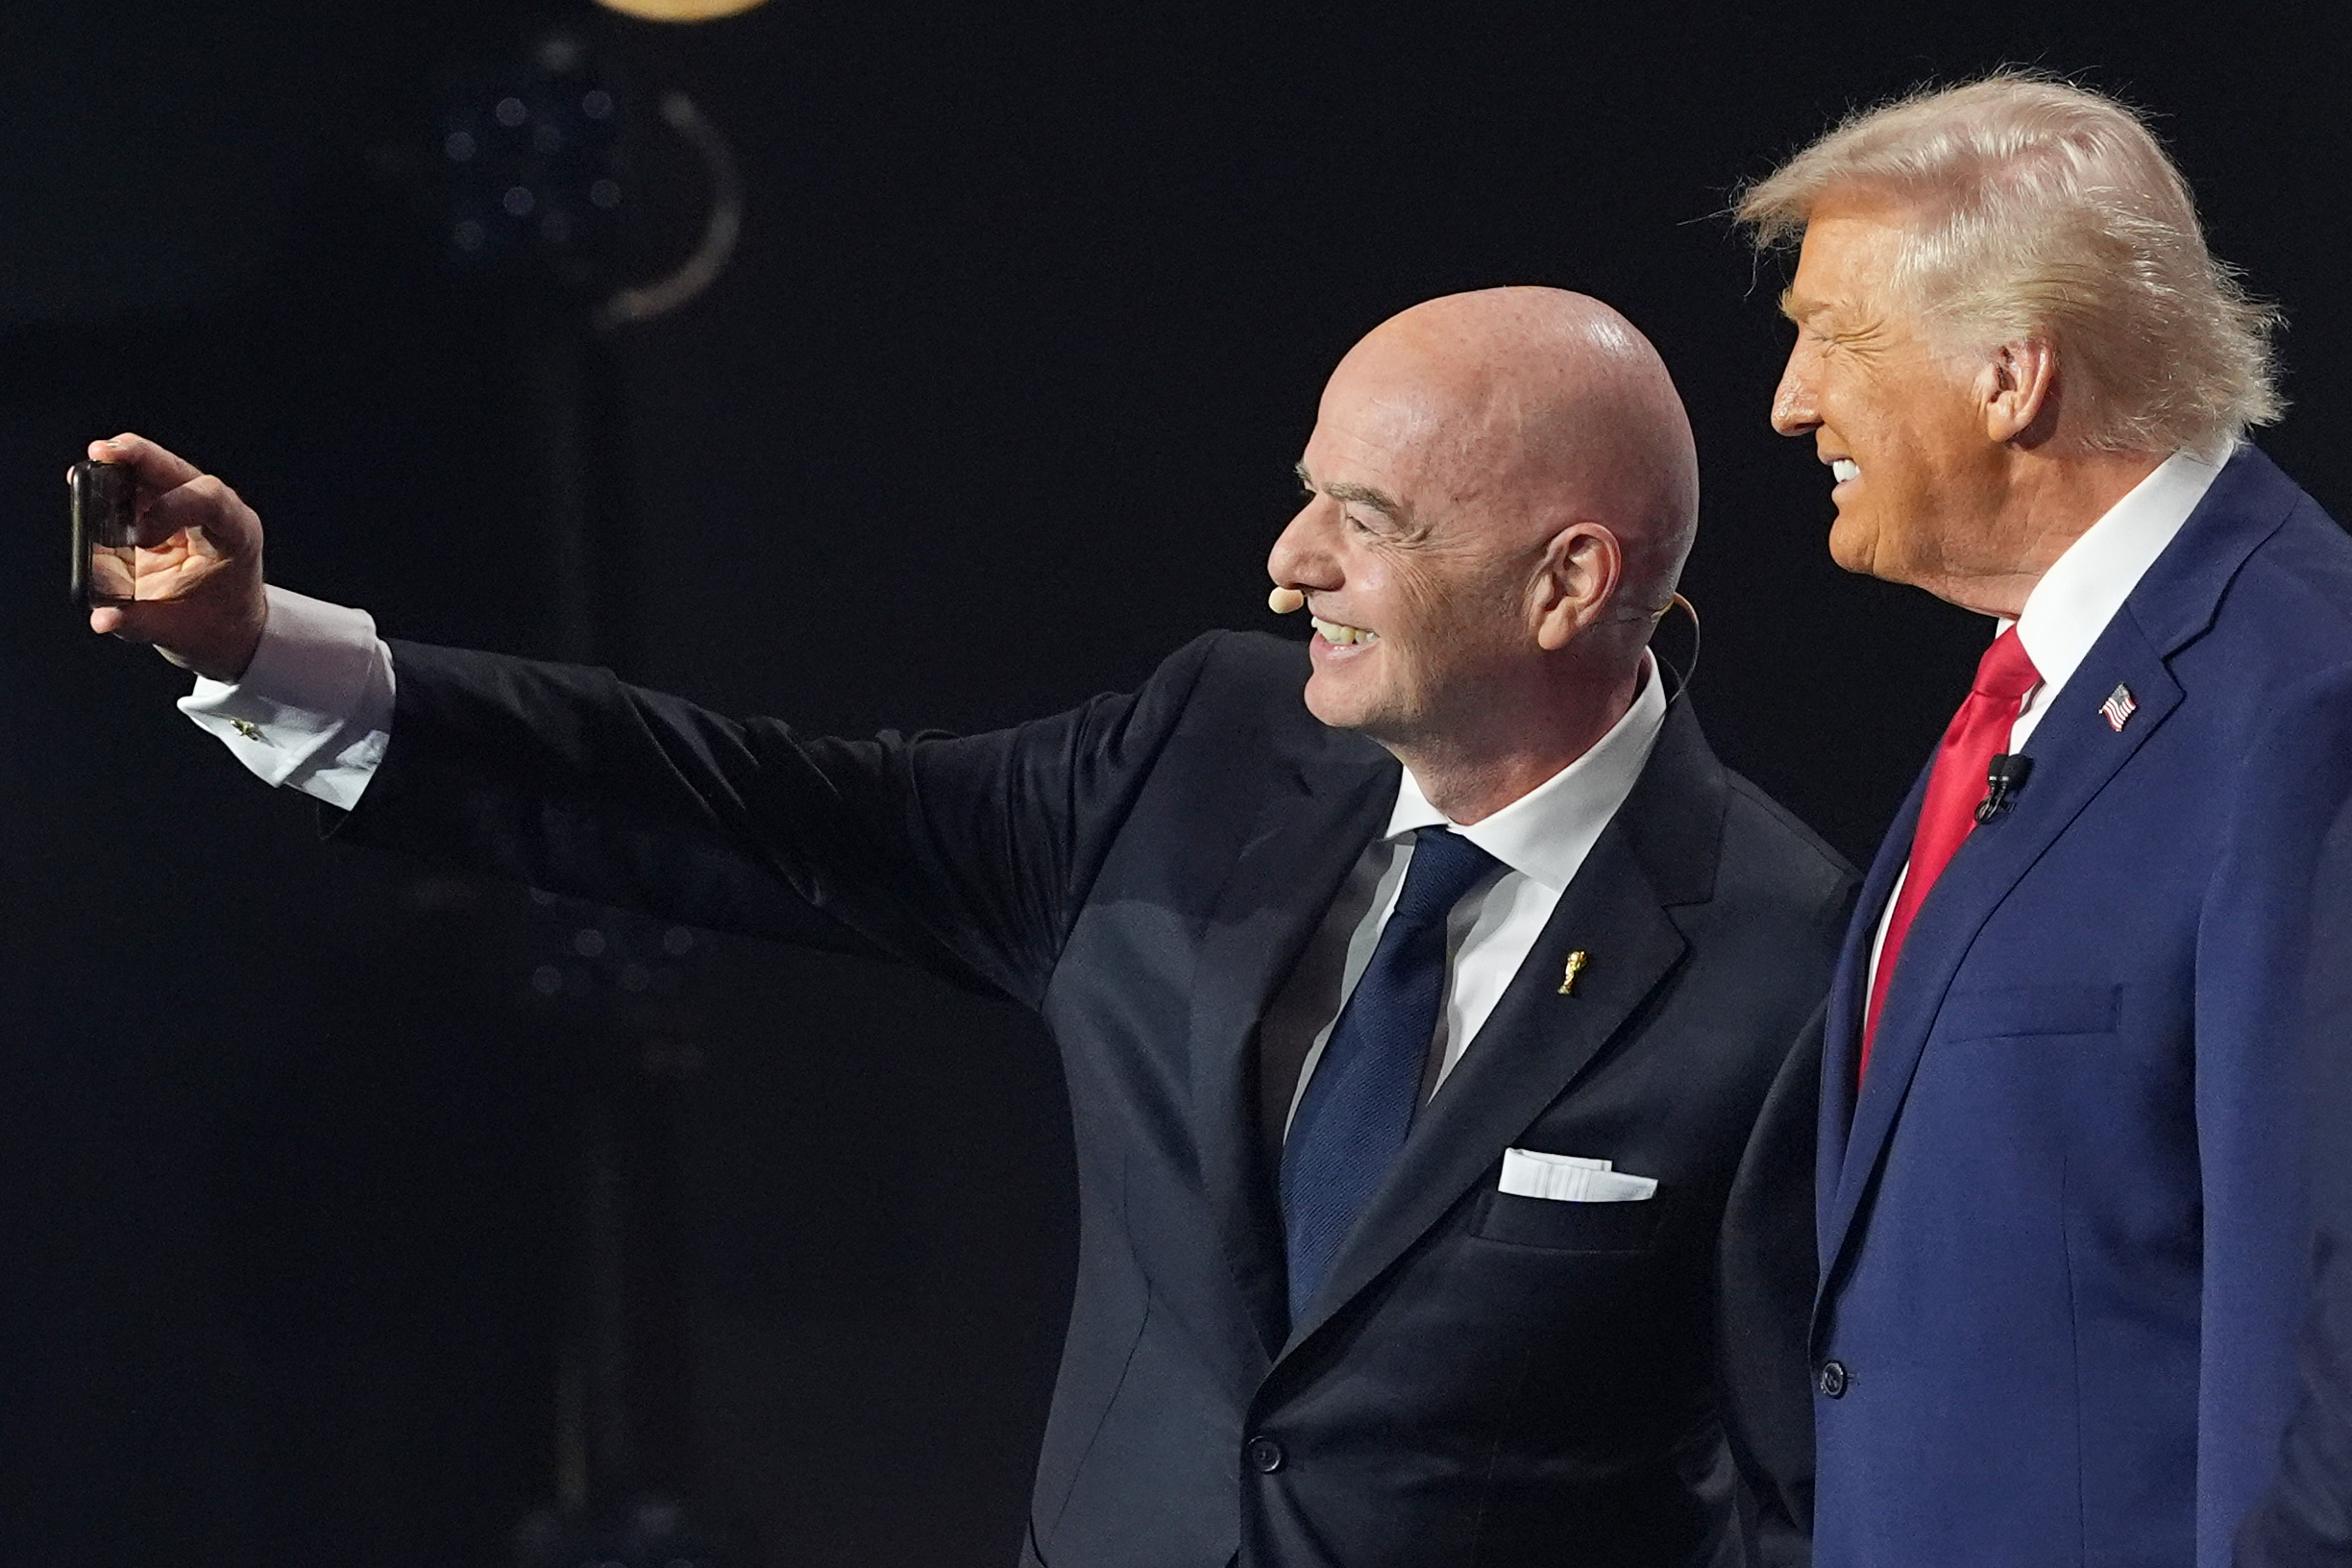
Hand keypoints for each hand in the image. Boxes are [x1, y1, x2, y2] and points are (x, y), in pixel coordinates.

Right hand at [81, 433, 268, 681]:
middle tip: (101, 453)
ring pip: (158, 472)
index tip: (141, 538)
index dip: (173, 507)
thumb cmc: (217, 631)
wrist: (230, 632)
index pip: (212, 500)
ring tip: (91, 464)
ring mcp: (192, 509)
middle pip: (180, 472)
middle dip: (141, 458)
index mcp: (237, 537)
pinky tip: (90, 482)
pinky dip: (115, 484)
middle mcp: (219, 514)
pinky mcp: (167, 513)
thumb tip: (100, 618)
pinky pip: (141, 488)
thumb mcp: (181, 633)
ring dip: (124, 464)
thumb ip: (139, 623)